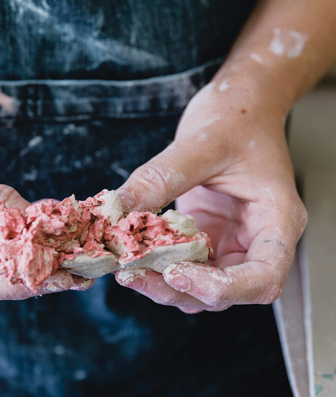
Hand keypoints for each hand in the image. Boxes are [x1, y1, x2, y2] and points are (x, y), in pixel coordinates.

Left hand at [115, 77, 306, 311]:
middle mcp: (257, 240)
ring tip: (126, 268)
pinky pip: (183, 266)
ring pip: (200, 287)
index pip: (263, 278)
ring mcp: (231, 243)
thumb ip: (160, 178)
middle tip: (133, 274)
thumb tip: (118, 209)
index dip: (222, 289)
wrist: (240, 104)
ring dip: (163, 285)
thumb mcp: (200, 143)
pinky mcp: (206, 239)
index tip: (176, 274)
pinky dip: (156, 266)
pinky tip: (131, 253)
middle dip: (179, 290)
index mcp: (277, 220)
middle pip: (226, 292)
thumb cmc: (237, 118)